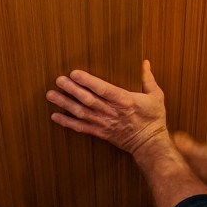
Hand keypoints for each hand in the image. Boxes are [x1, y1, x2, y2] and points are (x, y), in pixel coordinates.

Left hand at [46, 60, 169, 157]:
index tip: (74, 73)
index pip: (103, 89)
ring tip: (51, 95)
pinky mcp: (101, 133)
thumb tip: (144, 62)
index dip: (88, 82)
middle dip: (72, 90)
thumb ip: (148, 79)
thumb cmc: (154, 119)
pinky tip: (55, 116)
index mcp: (125, 101)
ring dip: (65, 104)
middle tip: (58, 80)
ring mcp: (105, 124)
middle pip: (88, 100)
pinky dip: (67, 122)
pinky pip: (81, 128)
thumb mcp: (156, 96)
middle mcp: (112, 112)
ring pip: (82, 113)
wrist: (150, 144)